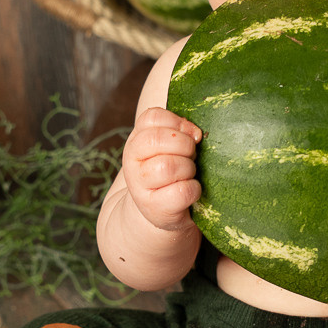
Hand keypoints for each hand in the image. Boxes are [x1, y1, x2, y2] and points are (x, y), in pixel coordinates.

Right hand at [122, 106, 201, 232]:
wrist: (159, 210)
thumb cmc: (169, 172)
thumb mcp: (168, 148)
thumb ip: (178, 133)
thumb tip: (195, 133)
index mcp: (136, 141)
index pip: (152, 118)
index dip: (177, 122)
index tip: (192, 134)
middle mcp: (132, 162)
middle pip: (157, 139)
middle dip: (184, 144)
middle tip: (192, 155)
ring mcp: (140, 187)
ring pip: (168, 166)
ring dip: (189, 168)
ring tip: (189, 173)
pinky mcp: (154, 208)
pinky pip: (181, 192)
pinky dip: (194, 189)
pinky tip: (192, 190)